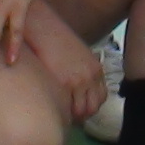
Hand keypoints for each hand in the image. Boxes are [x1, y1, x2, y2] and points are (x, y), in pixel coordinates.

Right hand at [26, 6, 106, 125]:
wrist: (43, 28)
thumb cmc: (56, 41)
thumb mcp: (77, 56)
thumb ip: (81, 72)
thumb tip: (76, 90)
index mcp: (96, 69)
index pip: (101, 97)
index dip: (90, 106)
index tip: (79, 108)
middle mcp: (91, 76)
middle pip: (93, 107)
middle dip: (82, 115)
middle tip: (69, 116)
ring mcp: (80, 81)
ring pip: (82, 111)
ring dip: (72, 116)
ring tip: (59, 114)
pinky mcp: (65, 83)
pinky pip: (68, 107)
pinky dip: (63, 112)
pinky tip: (53, 108)